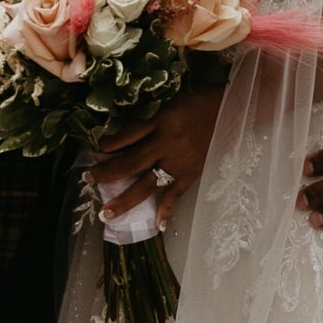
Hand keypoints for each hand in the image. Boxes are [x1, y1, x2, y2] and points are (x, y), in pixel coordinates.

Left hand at [90, 84, 220, 232]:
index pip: (126, 135)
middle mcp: (167, 144)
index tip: (92, 147)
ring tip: (106, 213)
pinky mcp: (191, 173)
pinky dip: (167, 210)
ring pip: (147, 185)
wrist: (235, 107)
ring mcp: (179, 162)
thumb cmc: (201, 98)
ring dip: (125, 200)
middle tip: (87, 180)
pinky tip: (157, 226)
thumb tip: (123, 124)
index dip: (106, 143)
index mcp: (162, 121)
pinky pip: (175, 195)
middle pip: (130, 163)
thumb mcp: (171, 97)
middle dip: (106, 173)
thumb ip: (150, 112)